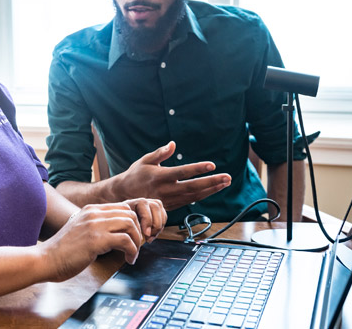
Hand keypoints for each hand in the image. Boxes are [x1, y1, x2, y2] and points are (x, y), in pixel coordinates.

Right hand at [38, 200, 164, 282]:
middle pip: (129, 214)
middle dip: (138, 231)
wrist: (46, 259)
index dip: (133, 223)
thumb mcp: (81, 230)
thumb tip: (117, 233)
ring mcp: (94, 225)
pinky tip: (128, 259)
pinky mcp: (96, 240)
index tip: (133, 238)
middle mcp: (93, 213)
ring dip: (137, 242)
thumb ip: (96, 226)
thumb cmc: (63, 250)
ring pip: (130, 224)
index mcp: (90, 209)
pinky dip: (132, 251)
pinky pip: (126, 240)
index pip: (122, 208)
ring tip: (132, 254)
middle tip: (135, 247)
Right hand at [115, 141, 230, 209]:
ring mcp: (169, 200)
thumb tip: (173, 144)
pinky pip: (190, 201)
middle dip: (212, 182)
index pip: (182, 172)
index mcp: (159, 176)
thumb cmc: (136, 174)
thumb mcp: (145, 160)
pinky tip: (213, 189)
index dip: (198, 169)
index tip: (212, 165)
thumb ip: (160, 153)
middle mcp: (165, 190)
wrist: (124, 195)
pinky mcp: (171, 206)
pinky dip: (203, 195)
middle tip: (227, 177)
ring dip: (211, 189)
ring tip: (225, 183)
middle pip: (193, 187)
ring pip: (194, 196)